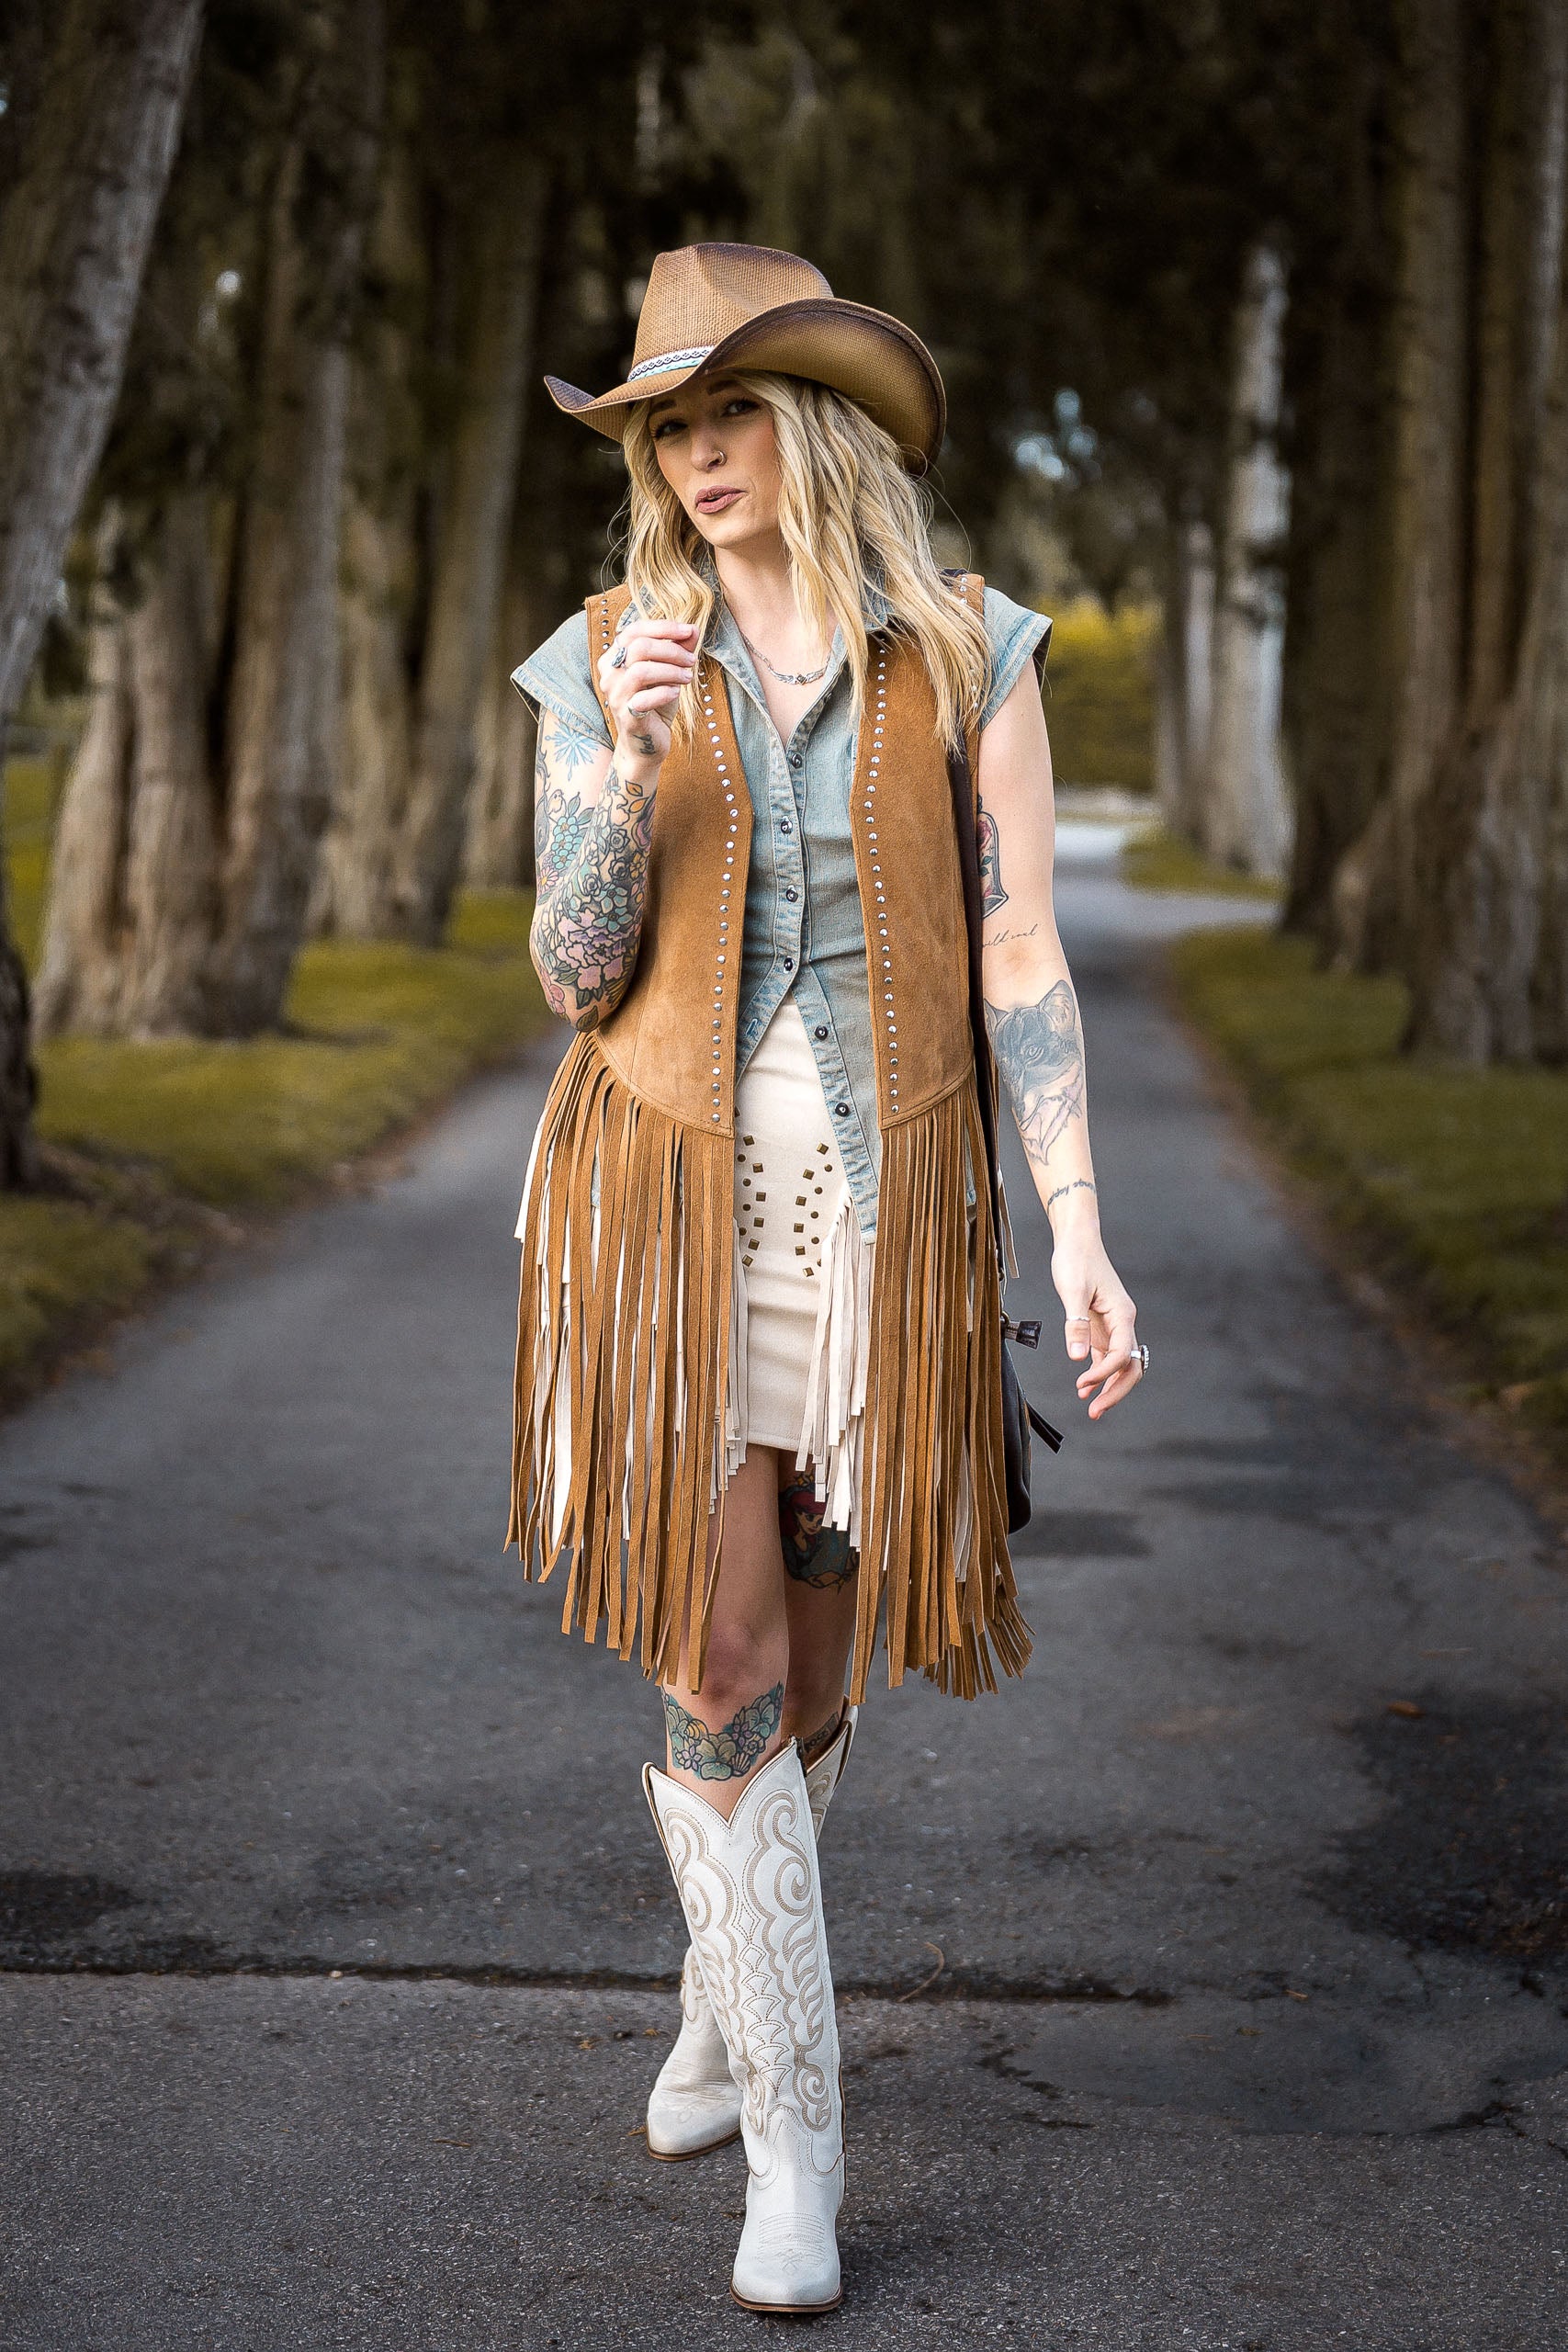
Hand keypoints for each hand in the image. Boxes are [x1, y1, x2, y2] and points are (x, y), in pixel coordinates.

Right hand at [596, 616, 697, 767]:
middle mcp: (609, 674)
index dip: (663, 627)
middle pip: (639, 648)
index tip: (689, 630)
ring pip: (641, 671)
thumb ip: (678, 650)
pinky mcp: (626, 717)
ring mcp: (615, 696)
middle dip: (672, 651)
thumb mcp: (669, 673)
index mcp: (614, 657)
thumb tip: (694, 629)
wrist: (647, 744)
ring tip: (687, 677)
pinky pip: (645, 699)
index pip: (634, 630)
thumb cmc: (656, 704)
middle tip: (691, 661)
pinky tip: (676, 693)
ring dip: (671, 671)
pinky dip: (665, 692)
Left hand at [1052, 1234, 1140, 1418]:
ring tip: (1092, 1408)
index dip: (1103, 1373)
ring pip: (1120, 1365)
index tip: (1082, 1384)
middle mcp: (1123, 1323)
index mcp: (1122, 1314)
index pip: (1121, 1355)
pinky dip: (1099, 1374)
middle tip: (1095, 1412)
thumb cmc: (1076, 1260)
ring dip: (1109, 1387)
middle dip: (1116, 1391)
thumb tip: (1078, 1358)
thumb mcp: (1073, 1291)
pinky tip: (1085, 1388)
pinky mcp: (1101, 1327)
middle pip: (1130, 1366)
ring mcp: (1114, 1326)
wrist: (1077, 1241)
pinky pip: (1106, 1357)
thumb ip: (1076, 1325)